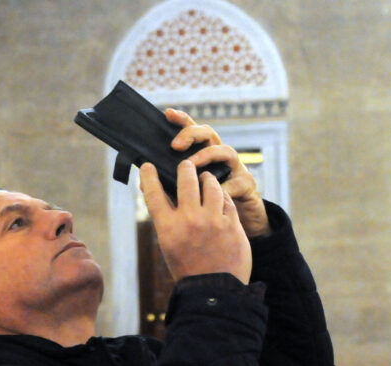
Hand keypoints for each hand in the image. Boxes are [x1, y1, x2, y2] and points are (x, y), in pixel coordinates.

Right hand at [140, 160, 250, 283]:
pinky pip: (227, 200)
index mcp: (168, 228)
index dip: (148, 177)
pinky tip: (220, 197)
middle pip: (186, 180)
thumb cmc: (188, 269)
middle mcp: (189, 220)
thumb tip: (168, 197)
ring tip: (207, 179)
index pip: (154, 194)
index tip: (147, 166)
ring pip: (210, 185)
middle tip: (185, 165)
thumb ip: (169, 222)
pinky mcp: (232, 223)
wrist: (214, 290)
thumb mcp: (170, 246)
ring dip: (207, 179)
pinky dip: (222, 196)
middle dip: (185, 168)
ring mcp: (212, 220)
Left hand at [165, 108, 270, 237]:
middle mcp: (220, 158)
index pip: (192, 132)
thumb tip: (143, 185)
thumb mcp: (187, 196)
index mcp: (203, 156)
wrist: (237, 227)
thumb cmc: (208, 210)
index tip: (168, 113)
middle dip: (192, 135)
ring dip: (207, 155)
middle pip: (209, 134)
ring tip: (192, 165)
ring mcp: (236, 169)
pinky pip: (237, 182)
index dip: (182, 120)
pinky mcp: (247, 185)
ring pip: (226, 151)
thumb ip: (169, 187)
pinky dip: (224, 187)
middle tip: (176, 145)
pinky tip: (214, 193)